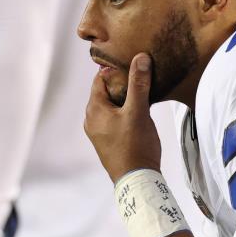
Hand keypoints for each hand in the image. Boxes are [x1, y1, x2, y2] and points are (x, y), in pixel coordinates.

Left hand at [84, 53, 161, 182]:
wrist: (137, 179)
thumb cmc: (135, 145)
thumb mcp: (138, 111)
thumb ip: (138, 83)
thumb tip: (140, 57)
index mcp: (94, 109)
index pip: (100, 79)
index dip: (115, 69)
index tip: (133, 64)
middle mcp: (92, 119)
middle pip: (105, 91)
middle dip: (122, 83)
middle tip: (141, 76)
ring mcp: (99, 132)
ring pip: (111, 105)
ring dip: (125, 98)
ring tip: (144, 92)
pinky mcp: (109, 140)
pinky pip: (114, 118)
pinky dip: (125, 111)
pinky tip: (140, 112)